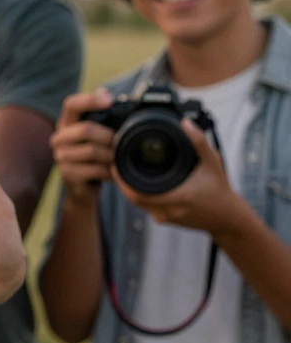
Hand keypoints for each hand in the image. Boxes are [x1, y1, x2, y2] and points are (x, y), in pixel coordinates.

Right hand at [50, 89, 115, 209]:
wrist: (84, 187)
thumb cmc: (95, 156)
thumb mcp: (97, 134)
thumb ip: (101, 116)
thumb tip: (105, 93)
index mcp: (67, 123)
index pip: (71, 105)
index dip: (89, 100)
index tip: (109, 100)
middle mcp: (59, 137)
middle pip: (85, 129)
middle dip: (108, 136)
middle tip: (120, 143)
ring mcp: (61, 157)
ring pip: (91, 150)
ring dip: (110, 155)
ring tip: (117, 159)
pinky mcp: (67, 174)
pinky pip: (94, 169)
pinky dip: (109, 171)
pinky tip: (113, 172)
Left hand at [112, 118, 250, 237]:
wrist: (227, 217)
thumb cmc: (220, 189)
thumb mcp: (212, 163)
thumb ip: (199, 142)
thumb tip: (185, 122)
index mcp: (177, 197)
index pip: (137, 193)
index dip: (121, 180)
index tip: (115, 163)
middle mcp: (168, 210)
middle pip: (132, 198)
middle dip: (121, 181)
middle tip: (115, 163)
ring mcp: (165, 218)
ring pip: (137, 204)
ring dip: (128, 188)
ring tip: (122, 169)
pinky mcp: (164, 220)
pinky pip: (145, 207)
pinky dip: (138, 195)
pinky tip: (135, 181)